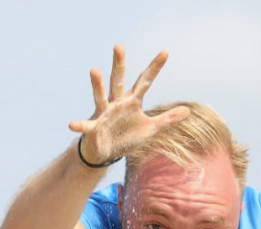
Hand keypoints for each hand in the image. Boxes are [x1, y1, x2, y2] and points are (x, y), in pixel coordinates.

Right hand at [68, 45, 189, 164]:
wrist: (104, 151)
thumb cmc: (126, 136)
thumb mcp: (150, 128)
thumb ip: (167, 118)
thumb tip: (188, 110)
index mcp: (131, 101)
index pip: (145, 81)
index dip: (155, 68)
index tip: (165, 52)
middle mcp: (117, 103)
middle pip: (119, 80)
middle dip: (119, 64)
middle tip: (119, 46)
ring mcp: (104, 114)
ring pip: (101, 96)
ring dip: (97, 84)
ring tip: (94, 69)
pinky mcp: (94, 128)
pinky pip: (86, 126)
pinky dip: (79, 125)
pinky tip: (71, 124)